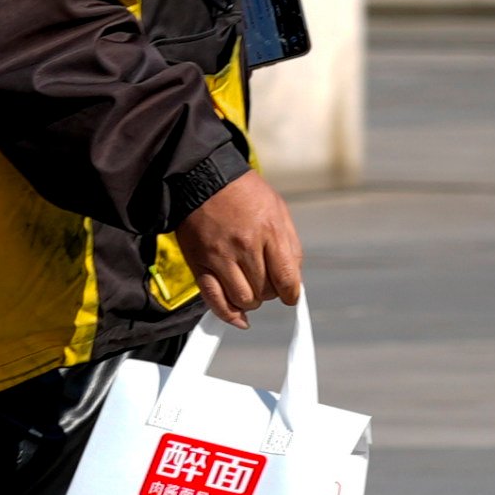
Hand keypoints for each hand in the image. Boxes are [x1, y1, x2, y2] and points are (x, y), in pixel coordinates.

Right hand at [174, 168, 302, 326]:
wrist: (204, 177)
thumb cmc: (244, 193)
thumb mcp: (278, 210)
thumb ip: (289, 246)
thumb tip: (294, 282)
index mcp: (270, 231)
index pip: (287, 280)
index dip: (291, 294)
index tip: (290, 296)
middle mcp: (246, 246)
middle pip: (266, 292)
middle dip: (270, 292)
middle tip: (265, 281)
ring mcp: (221, 256)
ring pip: (243, 300)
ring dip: (251, 301)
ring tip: (249, 288)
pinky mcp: (200, 263)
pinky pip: (215, 300)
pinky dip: (229, 315)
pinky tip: (239, 317)